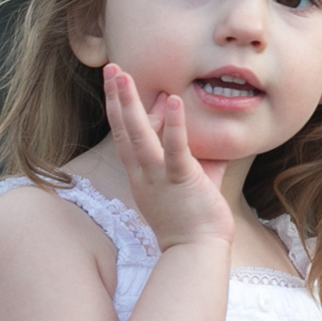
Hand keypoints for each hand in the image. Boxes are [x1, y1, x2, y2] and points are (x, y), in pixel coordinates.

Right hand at [103, 64, 234, 250]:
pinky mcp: (180, 181)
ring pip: (138, 134)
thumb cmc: (194, 221)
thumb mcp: (194, 184)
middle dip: (115, 97)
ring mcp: (158, 177)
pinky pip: (174, 149)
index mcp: (142, 175)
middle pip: (122, 129)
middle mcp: (143, 174)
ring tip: (124, 75)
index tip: (121, 84)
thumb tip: (211, 143)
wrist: (196, 252)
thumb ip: (199, 161)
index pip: (126, 137)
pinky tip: (172, 100)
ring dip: (129, 103)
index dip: (121, 109)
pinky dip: (172, 125)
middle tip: (110, 68)